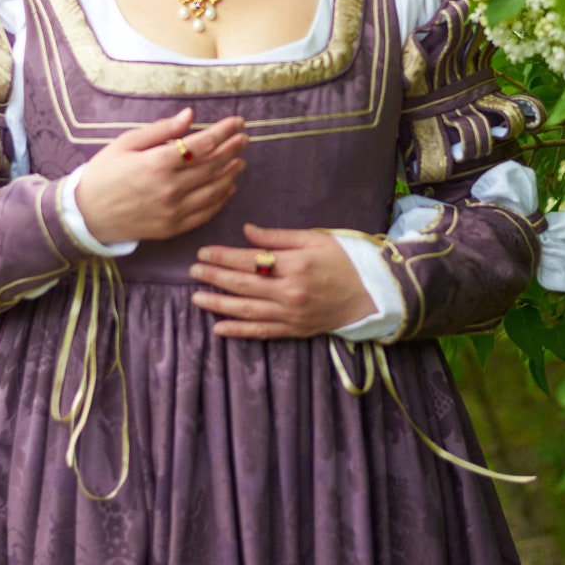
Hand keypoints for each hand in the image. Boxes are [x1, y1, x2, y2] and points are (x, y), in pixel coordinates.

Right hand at [75, 106, 247, 243]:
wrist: (86, 214)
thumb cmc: (103, 173)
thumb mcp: (126, 143)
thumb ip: (161, 131)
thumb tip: (189, 116)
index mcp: (157, 163)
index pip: (202, 144)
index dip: (224, 132)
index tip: (237, 122)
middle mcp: (170, 188)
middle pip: (213, 166)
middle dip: (233, 150)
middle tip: (244, 139)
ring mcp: (173, 211)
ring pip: (214, 190)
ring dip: (231, 174)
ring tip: (240, 160)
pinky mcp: (172, 228)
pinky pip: (205, 213)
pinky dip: (220, 199)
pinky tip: (227, 187)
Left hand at [189, 221, 375, 338]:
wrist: (372, 294)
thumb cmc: (344, 260)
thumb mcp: (314, 239)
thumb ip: (278, 237)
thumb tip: (246, 231)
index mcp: (296, 265)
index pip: (250, 261)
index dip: (223, 256)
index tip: (203, 252)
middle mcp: (290, 292)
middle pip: (243, 285)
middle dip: (214, 278)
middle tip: (193, 271)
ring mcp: (291, 314)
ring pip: (247, 311)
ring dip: (218, 305)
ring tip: (196, 298)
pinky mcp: (294, 330)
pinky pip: (261, 332)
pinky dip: (238, 331)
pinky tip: (218, 328)